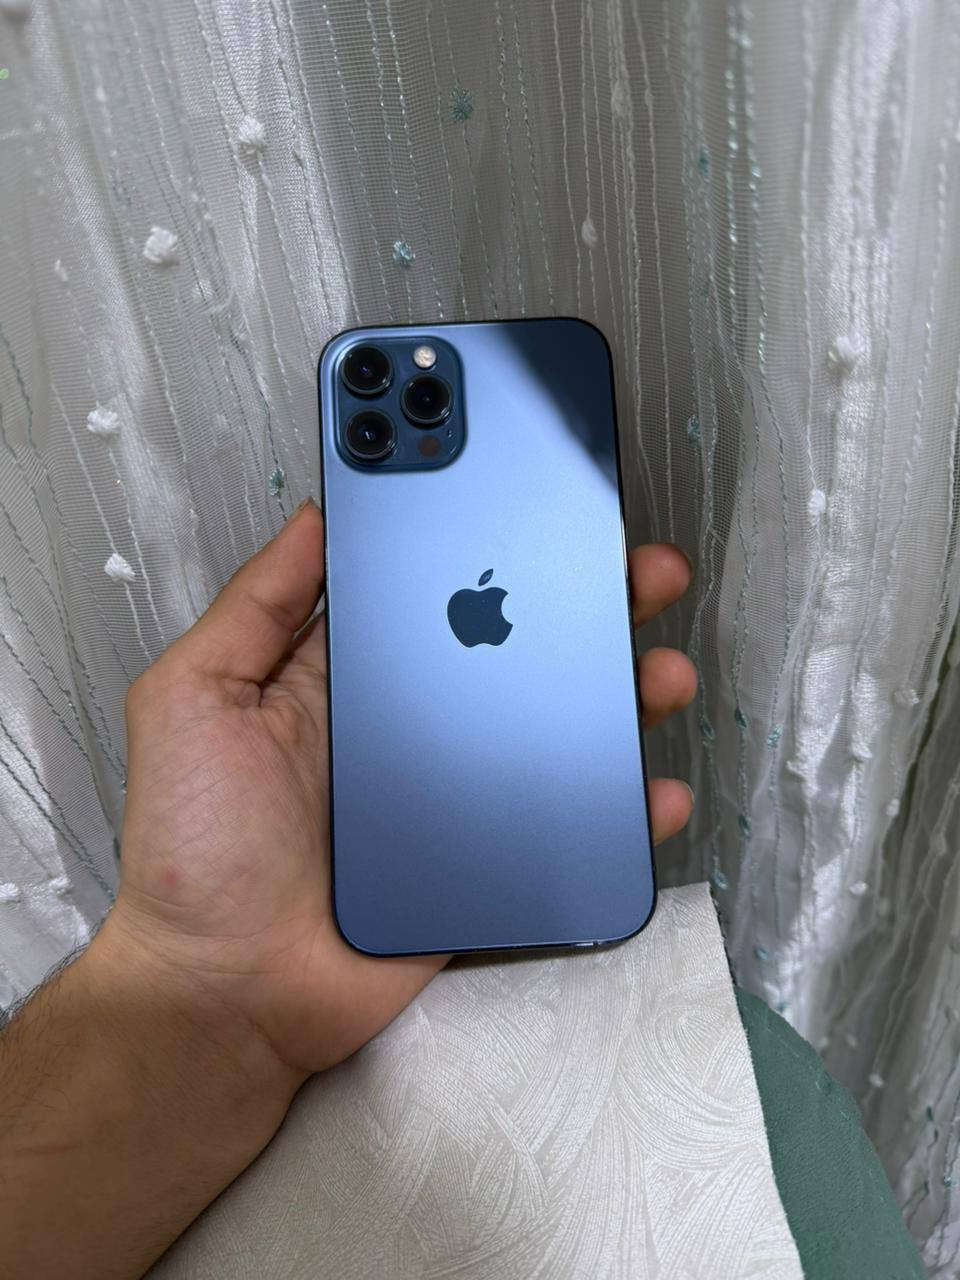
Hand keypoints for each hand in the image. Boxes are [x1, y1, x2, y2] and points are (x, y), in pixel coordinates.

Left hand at [101, 500, 695, 1086]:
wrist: (233, 992)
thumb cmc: (197, 845)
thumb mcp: (194, 698)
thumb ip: (252, 606)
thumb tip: (318, 514)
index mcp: (351, 672)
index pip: (434, 585)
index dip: (486, 537)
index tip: (541, 491)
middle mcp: (417, 718)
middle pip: (516, 644)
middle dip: (583, 598)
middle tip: (636, 566)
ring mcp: (463, 787)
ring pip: (559, 722)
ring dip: (621, 688)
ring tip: (659, 669)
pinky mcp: (492, 855)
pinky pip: (573, 821)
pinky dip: (625, 804)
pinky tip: (656, 787)